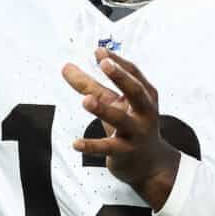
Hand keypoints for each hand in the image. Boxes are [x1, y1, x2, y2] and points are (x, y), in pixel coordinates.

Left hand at [62, 48, 180, 209]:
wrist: (149, 164)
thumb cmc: (129, 125)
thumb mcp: (113, 103)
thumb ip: (90, 85)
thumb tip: (65, 67)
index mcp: (145, 96)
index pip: (133, 74)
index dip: (117, 61)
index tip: (98, 51)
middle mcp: (144, 112)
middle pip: (135, 91)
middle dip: (121, 77)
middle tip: (104, 63)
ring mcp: (136, 133)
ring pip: (120, 119)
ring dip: (103, 109)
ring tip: (85, 100)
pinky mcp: (125, 152)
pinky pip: (107, 148)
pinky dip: (91, 146)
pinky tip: (75, 143)